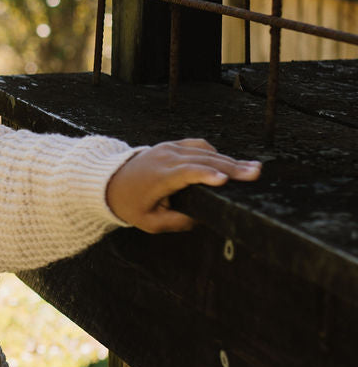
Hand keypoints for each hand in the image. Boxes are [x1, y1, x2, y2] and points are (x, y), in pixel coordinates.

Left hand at [105, 138, 261, 232]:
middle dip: (230, 167)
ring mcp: (169, 148)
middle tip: (255, 173)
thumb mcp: (149, 221)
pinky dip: (216, 153)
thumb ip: (175, 222)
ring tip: (252, 169)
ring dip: (229, 160)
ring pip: (204, 151)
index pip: (186, 173)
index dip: (206, 175)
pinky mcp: (173, 145)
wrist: (111, 180)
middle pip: (202, 160)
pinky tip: (232, 163)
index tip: (225, 181)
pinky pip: (198, 146)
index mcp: (159, 176)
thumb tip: (199, 219)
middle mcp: (165, 157)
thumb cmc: (131, 203)